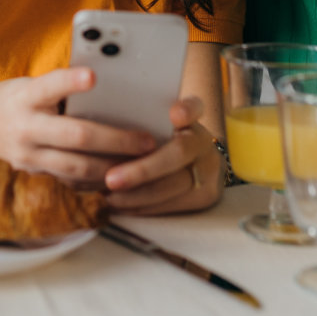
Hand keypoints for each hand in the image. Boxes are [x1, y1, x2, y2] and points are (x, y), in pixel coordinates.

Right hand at [0, 68, 156, 188]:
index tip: (93, 75)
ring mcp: (26, 158)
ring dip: (113, 168)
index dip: (71, 81)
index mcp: (24, 98)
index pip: (49, 86)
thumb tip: (106, 88)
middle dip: (116, 139)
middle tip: (147, 140)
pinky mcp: (30, 178)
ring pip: (76, 168)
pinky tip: (118, 182)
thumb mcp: (25, 88)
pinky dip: (95, 184)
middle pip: (75, 136)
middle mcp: (24, 129)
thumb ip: (57, 92)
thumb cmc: (8, 103)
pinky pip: (68, 185)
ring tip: (142, 164)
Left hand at [102, 96, 221, 214]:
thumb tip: (131, 110)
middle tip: (110, 179)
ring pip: (171, 188)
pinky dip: (140, 206)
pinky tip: (118, 204)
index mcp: (195, 120)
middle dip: (141, 171)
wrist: (197, 163)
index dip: (186, 111)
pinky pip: (169, 206)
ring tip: (106, 196)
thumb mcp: (157, 120)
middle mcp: (208, 146)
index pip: (193, 108)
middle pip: (177, 155)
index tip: (174, 115)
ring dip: (134, 195)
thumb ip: (147, 112)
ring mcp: (210, 174)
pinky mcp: (204, 200)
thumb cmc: (162, 137)